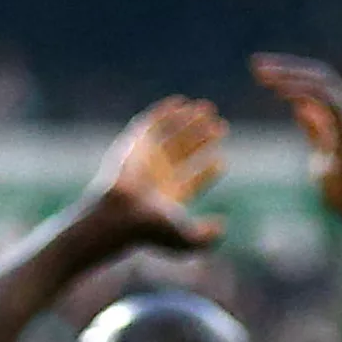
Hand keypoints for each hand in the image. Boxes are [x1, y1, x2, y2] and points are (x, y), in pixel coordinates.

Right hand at [81, 97, 227, 252]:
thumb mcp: (184, 239)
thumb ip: (206, 239)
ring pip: (171, 136)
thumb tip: (222, 226)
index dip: (208, 171)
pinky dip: (164, 113)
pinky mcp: (133, 146)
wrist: (119, 215)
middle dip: (203, 139)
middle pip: (185, 153)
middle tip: (221, 127)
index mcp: (172, 195)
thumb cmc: (148, 230)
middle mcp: (159, 176)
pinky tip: (180, 102)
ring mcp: (145, 160)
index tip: (222, 161)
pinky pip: (149, 124)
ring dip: (188, 122)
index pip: (194, 179)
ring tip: (207, 109)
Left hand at [250, 53, 341, 226]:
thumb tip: (300, 109)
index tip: (261, 72)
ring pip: (323, 81)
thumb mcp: (323, 154)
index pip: (317, 81)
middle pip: (319, 74)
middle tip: (255, 66)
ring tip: (263, 75)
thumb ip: (315, 130)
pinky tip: (280, 92)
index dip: (289, 73)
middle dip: (286, 67)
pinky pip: (328, 100)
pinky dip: (303, 92)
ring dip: (291, 75)